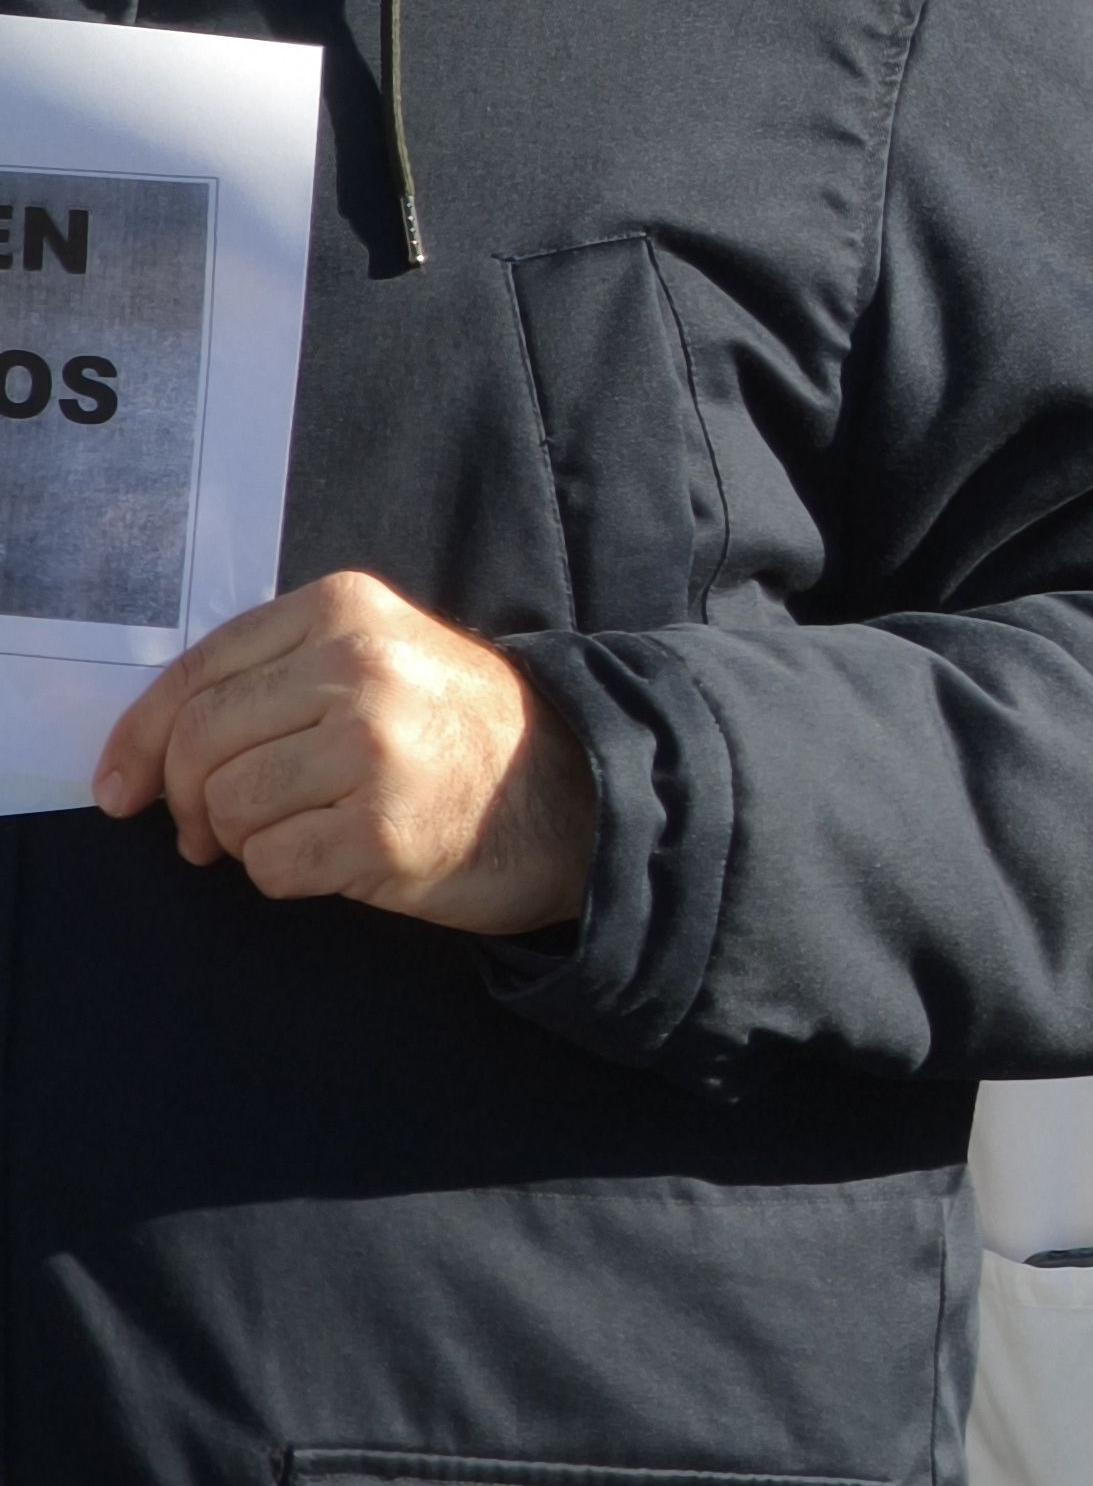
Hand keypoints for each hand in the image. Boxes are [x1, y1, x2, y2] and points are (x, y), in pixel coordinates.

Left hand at [94, 572, 595, 936]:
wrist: (579, 791)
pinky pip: (272, 865)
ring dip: (240, 841)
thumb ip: (280, 673)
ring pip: (229, 808)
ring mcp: (374, 750)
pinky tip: (333, 859)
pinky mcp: (383, 831)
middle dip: (185, 800)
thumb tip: (148, 750)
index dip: (141, 738)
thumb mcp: (383, 655)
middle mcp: (359, 668)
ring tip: (293, 836)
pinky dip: (285, 874)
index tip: (121, 786)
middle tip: (203, 833)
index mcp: (348, 611)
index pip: (199, 673)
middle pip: (201, 743)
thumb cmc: (460, 731)